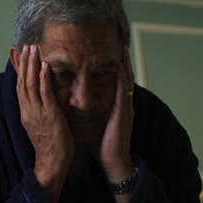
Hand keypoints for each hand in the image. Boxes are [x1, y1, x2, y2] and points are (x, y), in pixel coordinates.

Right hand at [15, 44, 73, 202]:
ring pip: (31, 85)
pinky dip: (43, 79)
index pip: (19, 85)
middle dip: (24, 62)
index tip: (16, 53)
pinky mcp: (49, 116)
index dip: (18, 69)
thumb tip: (40, 98)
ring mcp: (37, 113)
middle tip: (25, 45)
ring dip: (32, 65)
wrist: (51, 163)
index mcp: (26, 112)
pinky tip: (44, 67)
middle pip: (23, 82)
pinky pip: (45, 95)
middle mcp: (28, 110)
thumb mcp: (40, 124)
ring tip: (33, 49)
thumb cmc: (49, 145)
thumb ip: (39, 109)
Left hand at [94, 45, 134, 182]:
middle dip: (122, 58)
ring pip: (126, 80)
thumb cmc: (102, 144)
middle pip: (123, 75)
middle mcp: (123, 103)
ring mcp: (125, 107)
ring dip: (125, 63)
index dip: (114, 64)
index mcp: (116, 104)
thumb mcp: (95, 122)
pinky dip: (123, 78)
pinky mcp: (123, 114)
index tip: (108, 48)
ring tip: (122, 46)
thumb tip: (76, 102)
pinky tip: (119, 67)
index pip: (116, 79)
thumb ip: (90, 110)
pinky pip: (124, 92)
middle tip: (119, 40)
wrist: (112, 162)